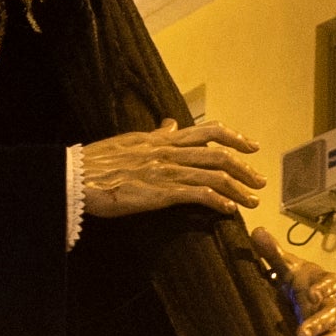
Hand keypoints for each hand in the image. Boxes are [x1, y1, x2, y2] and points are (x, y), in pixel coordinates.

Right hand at [80, 119, 262, 219]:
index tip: (251, 146)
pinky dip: (218, 201)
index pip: (207, 132)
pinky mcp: (161, 193)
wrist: (76, 177)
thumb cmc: (97, 162)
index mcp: (162, 139)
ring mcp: (166, 171)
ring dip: (238, 189)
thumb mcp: (130, 140)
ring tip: (251, 200)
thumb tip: (170, 125)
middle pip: (218, 154)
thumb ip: (155, 135)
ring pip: (213, 175)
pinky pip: (198, 194)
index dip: (234, 138)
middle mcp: (168, 152)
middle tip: (259, 181)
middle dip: (244, 167)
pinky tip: (228, 210)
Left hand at [249, 226, 335, 335]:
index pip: (331, 281)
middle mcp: (331, 305)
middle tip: (302, 334)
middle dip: (318, 324)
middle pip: (331, 313)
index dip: (325, 287)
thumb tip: (256, 232)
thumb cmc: (296, 281)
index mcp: (323, 282)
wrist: (303, 297)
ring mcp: (332, 327)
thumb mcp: (285, 268)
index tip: (313, 293)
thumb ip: (272, 253)